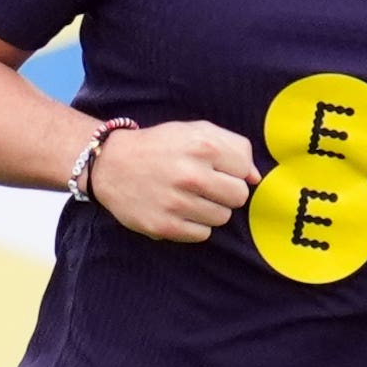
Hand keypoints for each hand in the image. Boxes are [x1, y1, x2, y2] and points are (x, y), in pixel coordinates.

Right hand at [90, 120, 260, 242]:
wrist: (111, 165)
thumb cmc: (159, 147)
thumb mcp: (195, 131)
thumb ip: (232, 147)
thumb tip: (256, 178)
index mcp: (202, 145)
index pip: (245, 170)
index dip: (233, 170)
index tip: (217, 168)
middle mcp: (190, 174)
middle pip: (238, 197)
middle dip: (226, 192)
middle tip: (207, 186)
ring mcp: (176, 203)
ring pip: (222, 218)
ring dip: (211, 209)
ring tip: (190, 197)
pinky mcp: (164, 226)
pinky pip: (202, 235)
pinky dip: (195, 225)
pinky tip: (179, 210)